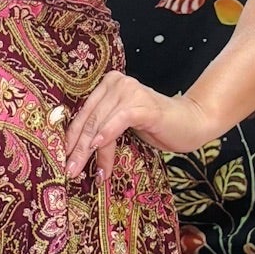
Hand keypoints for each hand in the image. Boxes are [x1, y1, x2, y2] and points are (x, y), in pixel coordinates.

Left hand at [63, 76, 212, 180]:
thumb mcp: (122, 129)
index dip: (70, 138)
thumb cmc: (157, 127)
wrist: (192, 122)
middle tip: (69, 170)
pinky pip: (120, 120)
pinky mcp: (144, 105)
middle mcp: (117, 83)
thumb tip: (76, 153)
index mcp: (108, 85)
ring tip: (82, 170)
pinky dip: (107, 134)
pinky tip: (98, 147)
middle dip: (77, 148)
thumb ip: (101, 132)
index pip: (83, 114)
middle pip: (89, 119)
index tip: (62, 160)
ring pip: (101, 123)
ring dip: (89, 149)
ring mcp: (131, 91)